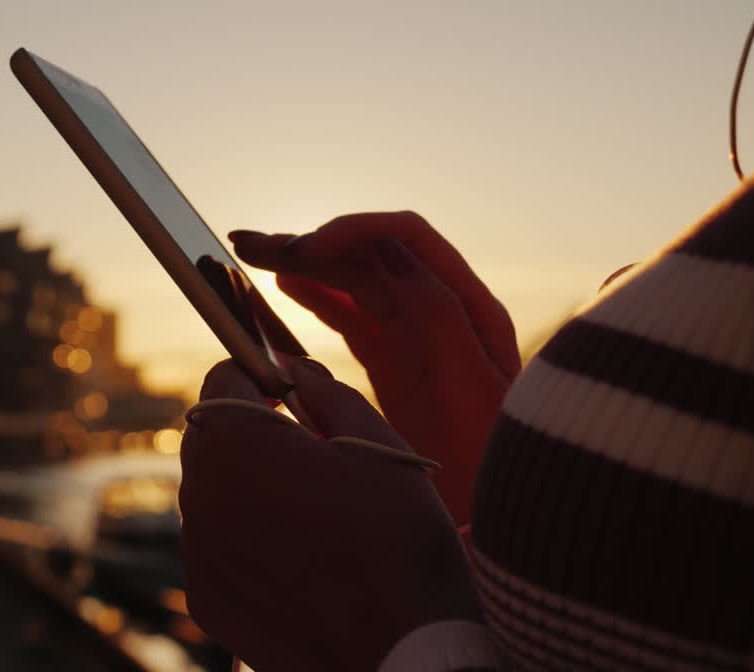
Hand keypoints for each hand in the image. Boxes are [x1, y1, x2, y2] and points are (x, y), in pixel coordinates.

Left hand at [179, 359, 480, 671]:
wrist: (405, 653)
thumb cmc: (400, 542)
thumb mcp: (380, 447)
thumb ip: (327, 395)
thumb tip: (296, 372)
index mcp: (238, 441)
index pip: (223, 380)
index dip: (255, 375)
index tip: (285, 390)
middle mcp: (201, 491)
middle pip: (210, 437)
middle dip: (248, 432)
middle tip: (307, 453)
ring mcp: (198, 550)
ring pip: (211, 494)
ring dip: (245, 488)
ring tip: (310, 515)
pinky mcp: (205, 598)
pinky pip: (214, 547)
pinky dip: (242, 541)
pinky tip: (297, 560)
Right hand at [229, 212, 518, 522]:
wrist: (504, 520)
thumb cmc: (496, 455)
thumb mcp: (470, 383)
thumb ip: (435, 312)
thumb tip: (385, 248)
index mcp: (466, 304)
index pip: (403, 239)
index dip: (348, 232)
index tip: (299, 250)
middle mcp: (440, 310)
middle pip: (368, 255)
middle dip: (309, 244)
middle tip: (249, 245)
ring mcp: (415, 337)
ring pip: (352, 284)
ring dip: (304, 266)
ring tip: (252, 256)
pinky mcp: (395, 365)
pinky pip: (349, 320)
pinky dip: (314, 301)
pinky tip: (282, 291)